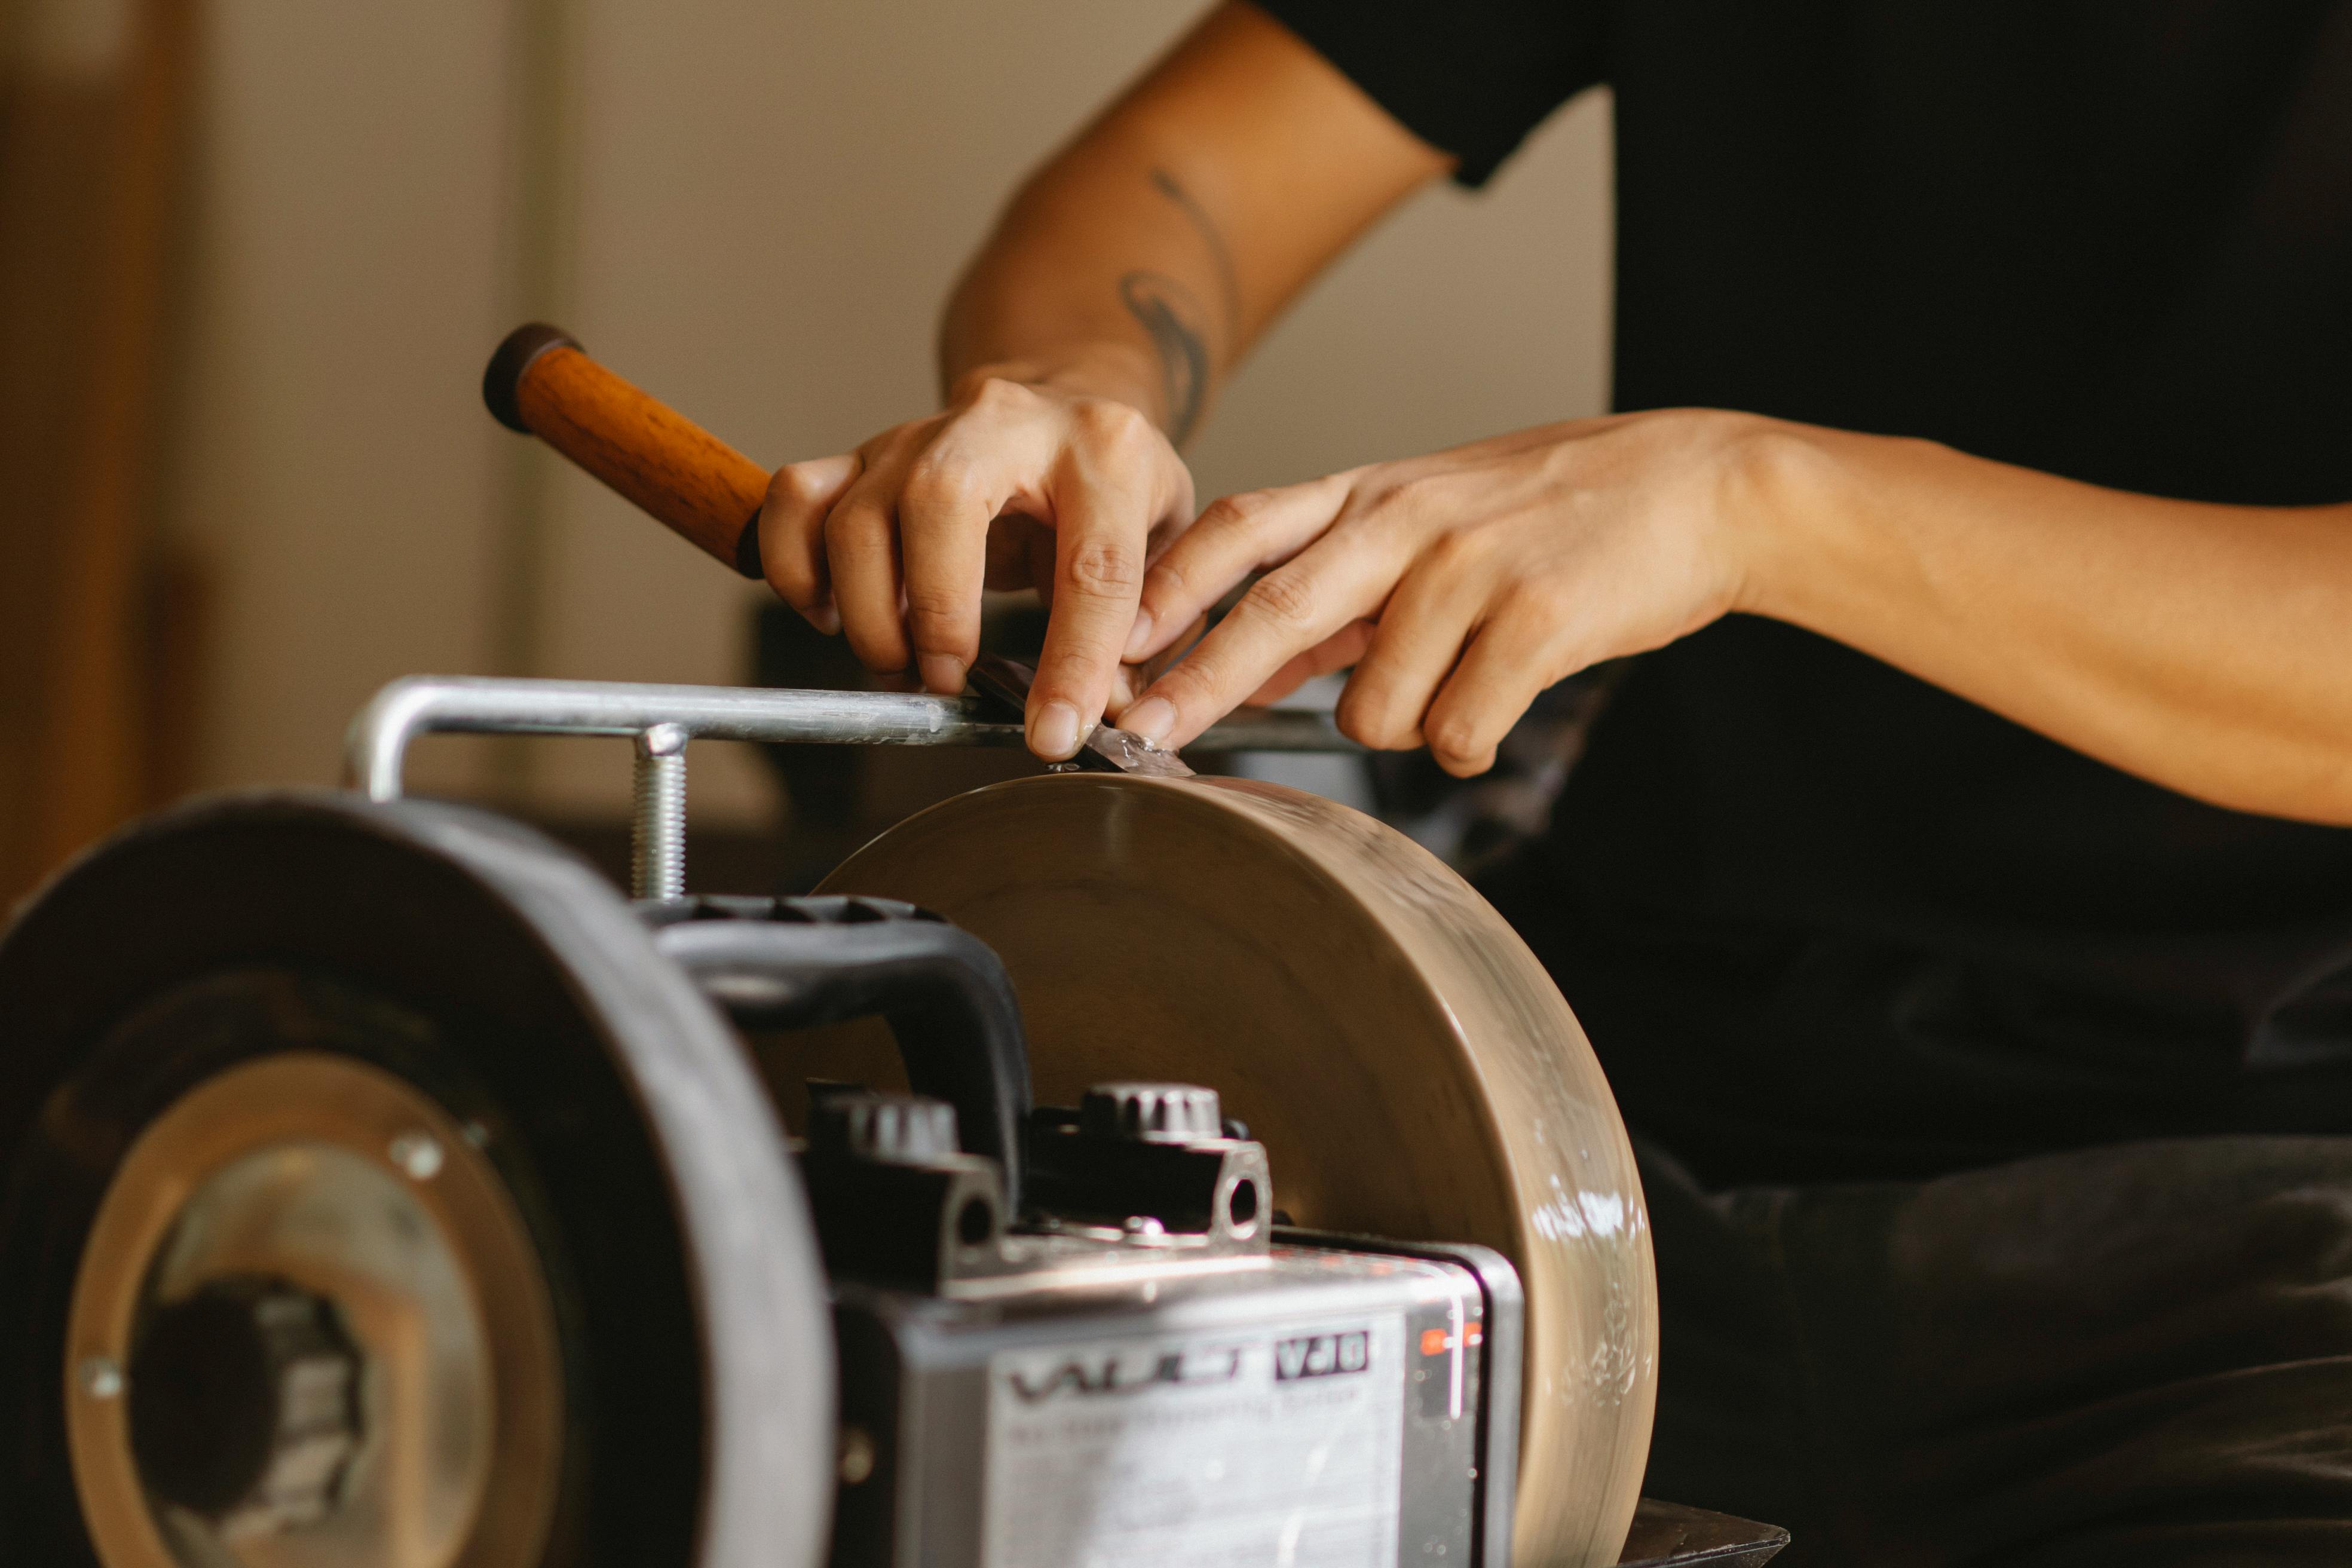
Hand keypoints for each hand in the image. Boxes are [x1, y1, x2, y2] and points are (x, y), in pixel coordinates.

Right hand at [755, 368, 1194, 758]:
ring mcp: (921, 432)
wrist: (1065, 406)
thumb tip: (1113, 712)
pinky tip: (834, 615)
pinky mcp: (863, 452)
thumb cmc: (1117, 491)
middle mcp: (1006, 425)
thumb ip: (1153, 629)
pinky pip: (795, 500)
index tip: (1054, 731)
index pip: (1094, 564)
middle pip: (941, 503)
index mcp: (1107, 451)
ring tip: (904, 667)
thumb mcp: (1168, 547)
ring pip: (856, 514)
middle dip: (937, 614)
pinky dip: (796, 570)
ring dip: (869, 614)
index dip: (1073, 661)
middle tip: (948, 680)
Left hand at [1116, 410, 1786, 774]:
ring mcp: (1470, 568)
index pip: (1241, 529)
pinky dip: (1471, 741)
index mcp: (1372, 495)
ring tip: (1462, 681)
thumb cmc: (1557, 514)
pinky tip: (1503, 707)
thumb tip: (1247, 663)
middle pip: (1274, 607)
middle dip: (1199, 680)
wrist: (1700, 489)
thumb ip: (1341, 588)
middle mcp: (1407, 521)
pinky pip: (1459, 730)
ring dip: (1405, 723)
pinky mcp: (1535, 619)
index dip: (1168, 588)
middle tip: (1143, 732)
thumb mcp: (1433, 521)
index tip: (1110, 643)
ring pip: (1376, 704)